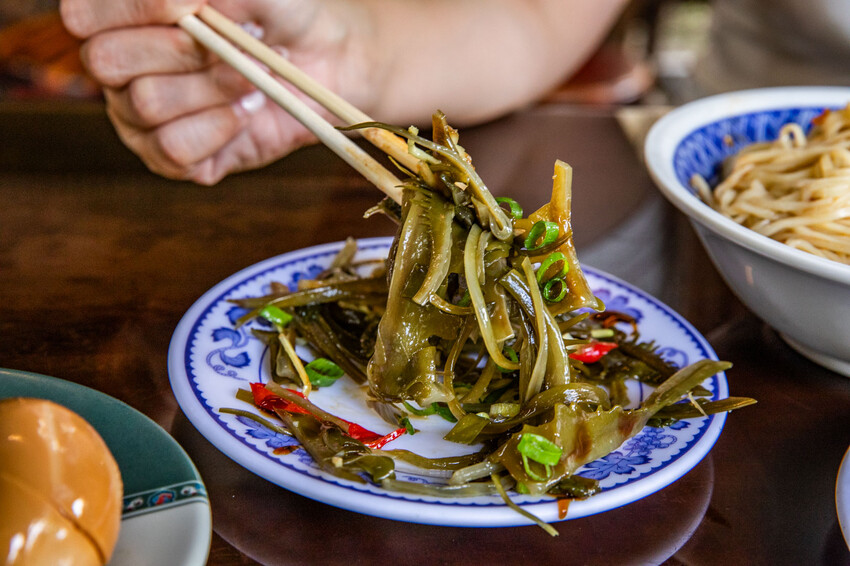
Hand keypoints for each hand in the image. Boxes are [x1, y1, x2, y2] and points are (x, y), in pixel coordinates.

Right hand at [60, 0, 369, 183]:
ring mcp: (140, 118)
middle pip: (107, 61)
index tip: (192, 5)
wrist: (325, 63)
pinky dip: (220, 128)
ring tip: (254, 77)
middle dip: (184, 50)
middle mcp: (120, 70)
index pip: (82, 15)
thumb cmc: (279, 12)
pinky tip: (246, 113)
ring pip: (147, 104)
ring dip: (215, 87)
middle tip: (235, 45)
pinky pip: (173, 150)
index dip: (134, 9)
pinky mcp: (173, 159)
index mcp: (120, 18)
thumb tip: (180, 3)